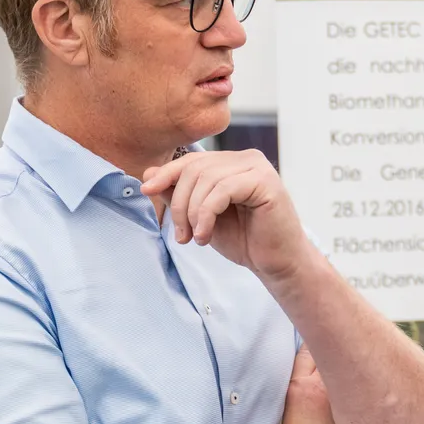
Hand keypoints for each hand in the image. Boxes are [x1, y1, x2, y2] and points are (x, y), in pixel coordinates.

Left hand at [140, 151, 314, 281]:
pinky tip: (205, 235)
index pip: (191, 160)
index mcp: (233, 162)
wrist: (276, 264)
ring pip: (206, 179)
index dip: (165, 174)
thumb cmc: (244, 240)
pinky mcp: (266, 182)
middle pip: (195, 168)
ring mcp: (258, 168)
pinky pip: (223, 190)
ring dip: (192, 212)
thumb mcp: (202, 216)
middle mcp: (247, 159)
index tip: (146, 192)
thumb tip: (148, 174)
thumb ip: (178, 194)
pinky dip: (207, 214)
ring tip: (196, 238)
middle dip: (179, 203)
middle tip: (181, 235)